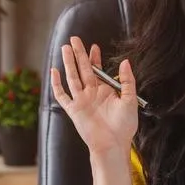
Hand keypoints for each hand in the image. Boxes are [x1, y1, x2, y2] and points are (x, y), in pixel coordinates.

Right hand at [50, 36, 138, 153]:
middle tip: (74, 39)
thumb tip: (125, 62)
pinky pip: (62, 95)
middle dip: (79, 54)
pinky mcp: (73, 110)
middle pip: (83, 69)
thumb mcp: (130, 100)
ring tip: (65, 48)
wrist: (113, 144)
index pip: (97, 70)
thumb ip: (128, 81)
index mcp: (105, 91)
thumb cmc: (124, 126)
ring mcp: (81, 101)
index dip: (95, 58)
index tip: (94, 46)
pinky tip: (54, 72)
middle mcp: (91, 94)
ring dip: (68, 63)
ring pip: (72, 77)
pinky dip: (57, 84)